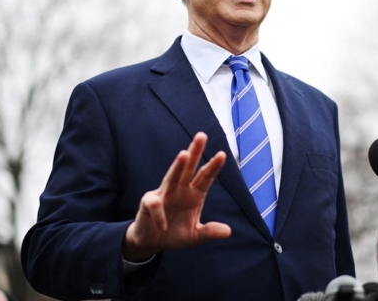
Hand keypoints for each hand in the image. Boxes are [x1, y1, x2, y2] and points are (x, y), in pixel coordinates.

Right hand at [122, 132, 230, 260]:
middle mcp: (179, 190)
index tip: (222, 154)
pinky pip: (155, 205)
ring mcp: (163, 194)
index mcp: (194, 195)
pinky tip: (164, 225)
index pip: (205, 178)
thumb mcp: (194, 236)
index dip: (213, 167)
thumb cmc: (174, 233)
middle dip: (195, 152)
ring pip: (171, 177)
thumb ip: (209, 232)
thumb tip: (228, 231)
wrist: (151, 242)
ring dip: (177, 166)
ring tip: (184, 155)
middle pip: (188, 168)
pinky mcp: (148, 203)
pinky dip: (160, 215)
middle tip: (202, 135)